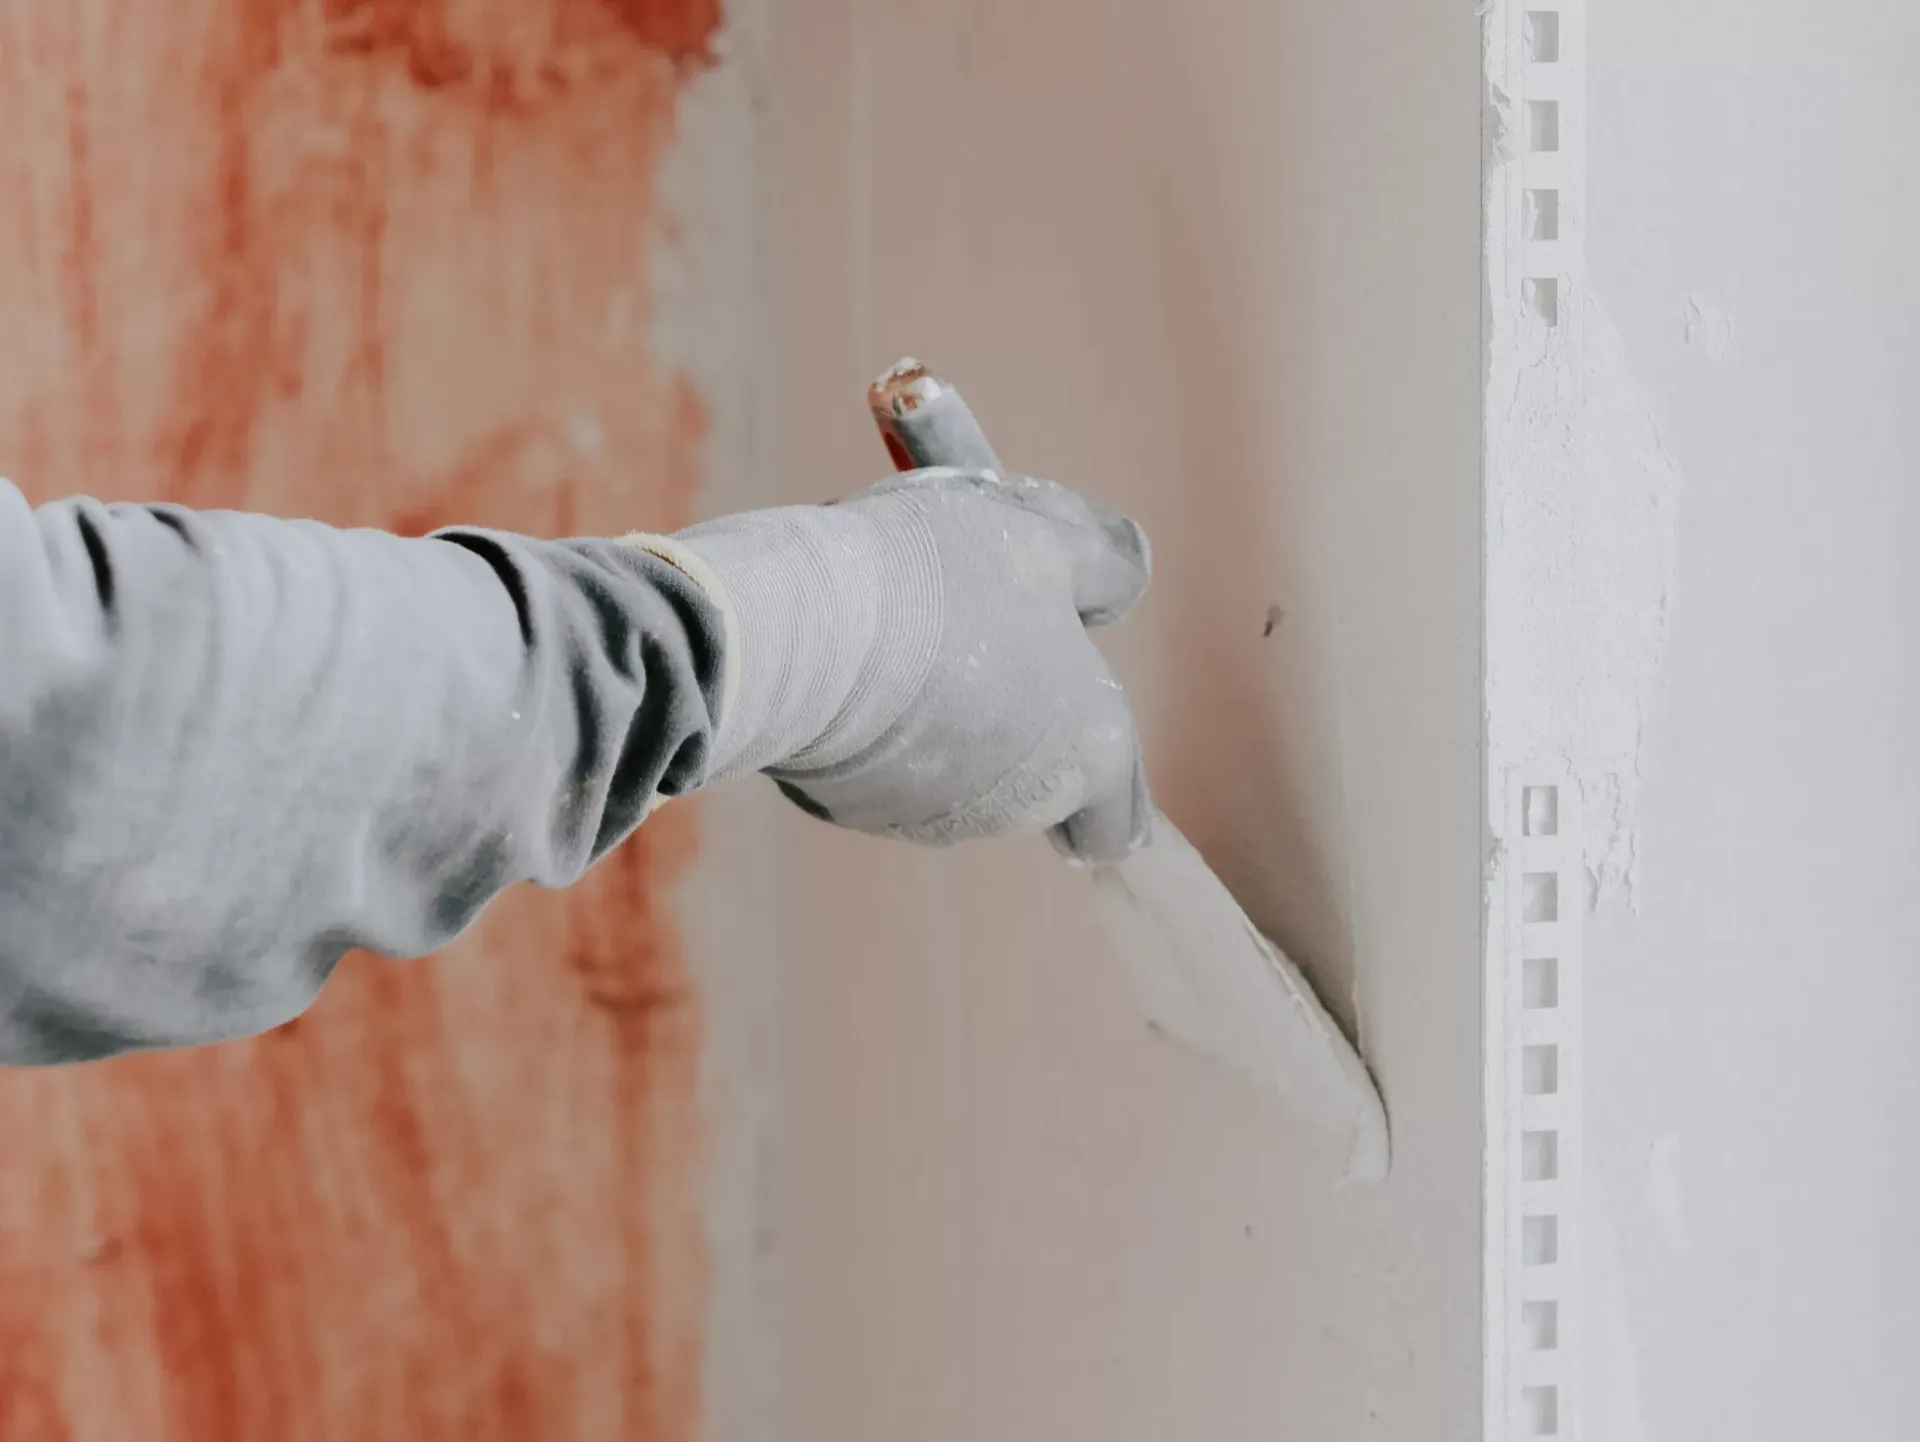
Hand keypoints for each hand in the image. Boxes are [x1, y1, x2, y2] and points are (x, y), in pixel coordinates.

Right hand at [666, 467, 1153, 862]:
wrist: (800, 630)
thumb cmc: (939, 578)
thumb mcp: (1040, 536)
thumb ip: (1103, 559)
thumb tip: (1127, 576)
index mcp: (1088, 751)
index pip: (1121, 817)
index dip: (1108, 780)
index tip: (1077, 730)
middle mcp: (1020, 806)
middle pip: (1037, 784)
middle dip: (1016, 723)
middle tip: (976, 635)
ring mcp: (934, 817)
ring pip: (961, 776)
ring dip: (947, 721)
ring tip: (901, 632)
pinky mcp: (856, 810)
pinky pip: (885, 773)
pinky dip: (880, 732)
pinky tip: (850, 663)